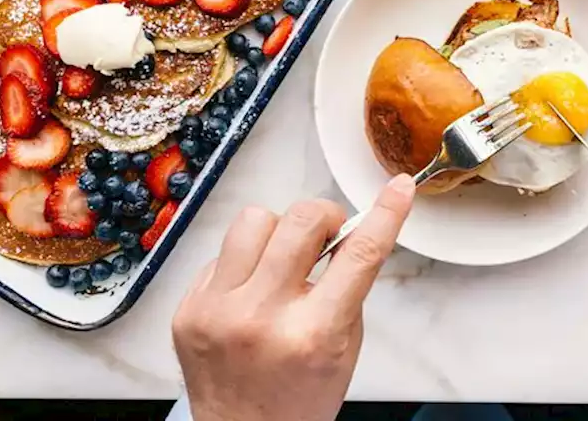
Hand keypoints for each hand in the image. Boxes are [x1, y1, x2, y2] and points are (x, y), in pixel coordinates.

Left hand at [172, 175, 415, 420]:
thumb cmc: (299, 399)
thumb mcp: (344, 348)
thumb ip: (347, 289)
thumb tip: (350, 232)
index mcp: (313, 334)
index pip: (359, 255)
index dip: (385, 214)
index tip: (398, 189)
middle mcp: (261, 318)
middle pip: (300, 220)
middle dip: (324, 218)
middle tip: (327, 236)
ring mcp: (217, 311)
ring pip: (253, 220)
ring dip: (277, 232)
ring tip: (282, 261)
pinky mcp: (188, 310)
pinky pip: (221, 254)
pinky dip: (244, 265)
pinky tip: (250, 292)